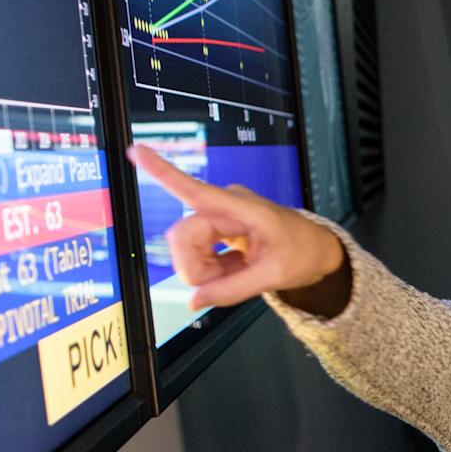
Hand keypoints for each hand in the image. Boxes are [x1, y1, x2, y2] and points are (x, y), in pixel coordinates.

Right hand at [128, 144, 343, 308]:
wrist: (315, 249)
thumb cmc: (301, 252)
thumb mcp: (273, 275)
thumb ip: (232, 290)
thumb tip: (194, 300)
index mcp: (241, 208)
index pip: (195, 191)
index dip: (162, 172)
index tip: (136, 150)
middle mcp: (223, 206)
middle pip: (183, 237)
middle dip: (195, 267)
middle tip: (221, 281)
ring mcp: (218, 217)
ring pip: (185, 249)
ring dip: (203, 270)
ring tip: (234, 272)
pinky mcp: (214, 230)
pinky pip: (195, 254)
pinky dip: (209, 270)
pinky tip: (231, 269)